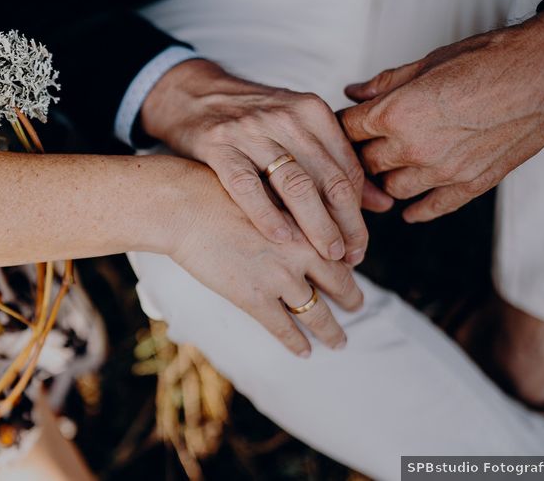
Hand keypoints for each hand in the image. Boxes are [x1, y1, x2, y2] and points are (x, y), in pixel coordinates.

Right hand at [142, 59, 391, 265]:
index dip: (359, 213)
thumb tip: (382, 203)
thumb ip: (337, 163)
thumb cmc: (251, 120)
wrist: (192, 96)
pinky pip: (247, 186)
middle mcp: (285, 117)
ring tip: (326, 254)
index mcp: (312, 111)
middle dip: (344, 225)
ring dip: (315, 225)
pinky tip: (281, 239)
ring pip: (295, 184)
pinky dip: (266, 215)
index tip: (359, 244)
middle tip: (349, 257)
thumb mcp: (297, 130)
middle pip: (327, 179)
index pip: (346, 169)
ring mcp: (250, 130)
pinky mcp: (218, 146)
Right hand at [168, 163, 363, 356]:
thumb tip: (299, 222)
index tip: (351, 274)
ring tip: (338, 342)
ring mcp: (278, 278)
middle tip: (357, 308)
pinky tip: (304, 352)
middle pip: (340, 285)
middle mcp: (302, 253)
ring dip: (331, 331)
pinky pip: (283, 327)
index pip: (341, 252)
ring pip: (317, 313)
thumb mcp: (267, 192)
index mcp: (307, 224)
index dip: (349, 266)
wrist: (186, 207)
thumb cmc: (219, 191)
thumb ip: (289, 211)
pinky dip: (296, 342)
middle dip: (351, 300)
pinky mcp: (253, 297)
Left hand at [341, 8, 543, 222]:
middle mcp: (414, 147)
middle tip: (365, 146)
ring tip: (391, 166)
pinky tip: (409, 209)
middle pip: (366, 163)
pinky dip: (417, 210)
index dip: (343, 126)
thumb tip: (352, 92)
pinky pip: (431, 207)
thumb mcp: (427, 62)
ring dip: (387, 178)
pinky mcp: (470, 184)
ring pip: (391, 189)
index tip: (344, 126)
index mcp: (397, 113)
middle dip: (362, 153)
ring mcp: (443, 170)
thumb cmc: (490, 59)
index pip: (347, 130)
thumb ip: (385, 84)